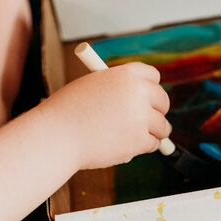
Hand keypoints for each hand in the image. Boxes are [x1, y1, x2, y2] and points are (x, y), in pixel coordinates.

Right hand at [37, 62, 170, 169]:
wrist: (57, 135)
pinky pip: (153, 144)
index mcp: (126, 74)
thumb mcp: (94, 85)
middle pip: (163, 100)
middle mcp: (138, 92)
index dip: (149, 88)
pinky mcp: (140, 140)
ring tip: (127, 135)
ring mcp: (141, 117)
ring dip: (150, 132)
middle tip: (145, 119)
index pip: (153, 76)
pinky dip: (141, 147)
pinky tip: (121, 145)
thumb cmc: (68, 111)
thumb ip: (119, 89)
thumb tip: (144, 100)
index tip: (146, 97)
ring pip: (162, 126)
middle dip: (156, 111)